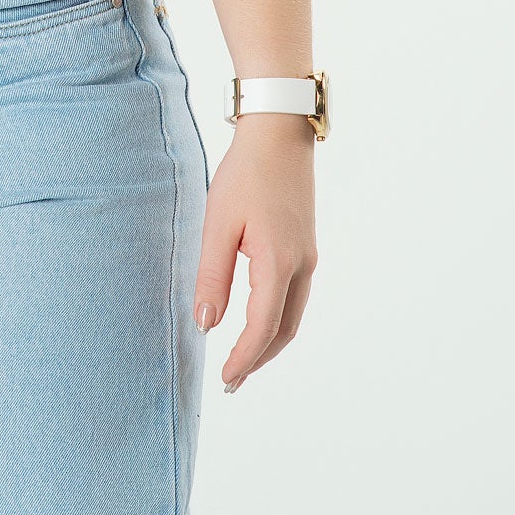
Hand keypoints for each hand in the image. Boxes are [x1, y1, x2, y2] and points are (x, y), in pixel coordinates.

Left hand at [192, 114, 317, 391]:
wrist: (279, 134)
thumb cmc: (244, 174)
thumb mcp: (218, 224)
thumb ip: (212, 276)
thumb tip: (206, 324)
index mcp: (278, 263)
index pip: (262, 328)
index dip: (243, 358)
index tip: (225, 380)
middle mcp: (301, 266)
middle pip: (283, 330)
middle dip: (258, 359)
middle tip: (231, 381)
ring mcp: (307, 256)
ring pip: (292, 316)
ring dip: (269, 342)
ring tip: (241, 358)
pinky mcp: (305, 246)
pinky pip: (294, 297)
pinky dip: (277, 319)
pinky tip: (256, 321)